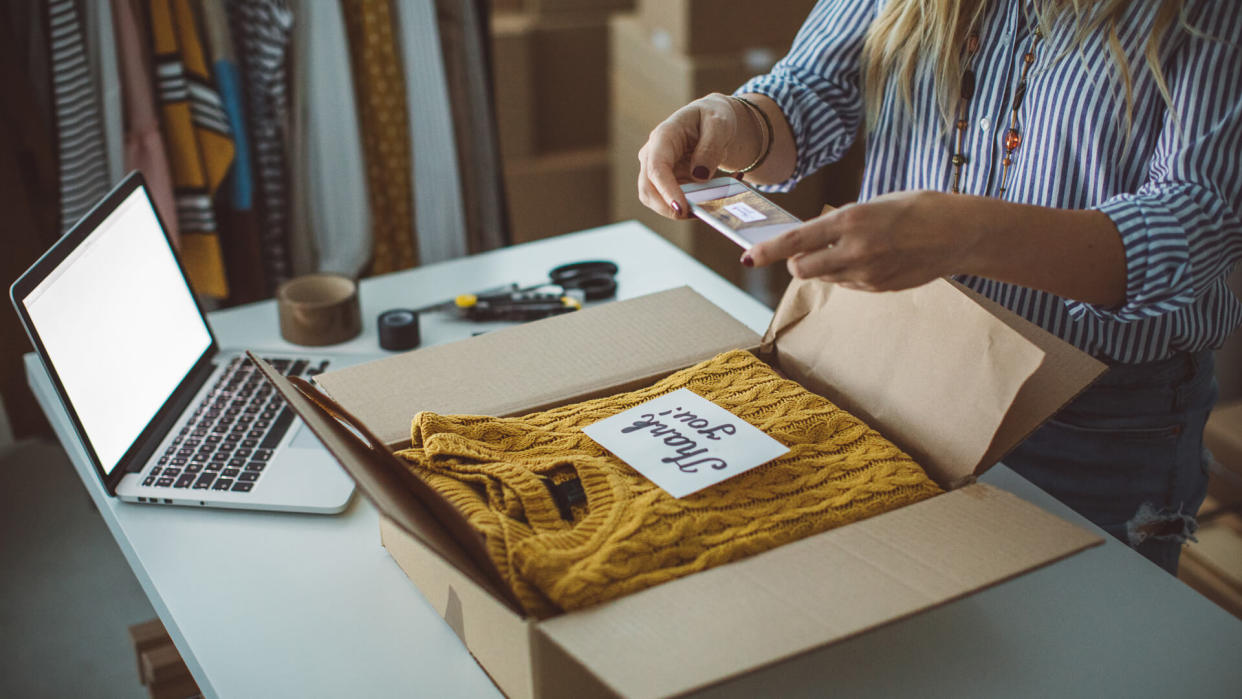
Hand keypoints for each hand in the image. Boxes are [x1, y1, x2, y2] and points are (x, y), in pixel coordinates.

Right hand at [637, 93, 756, 219]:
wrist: (714, 122)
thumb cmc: (714, 117)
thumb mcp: (719, 124)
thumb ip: (710, 147)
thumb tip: (699, 176)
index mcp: (663, 136)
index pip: (656, 167)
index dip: (666, 191)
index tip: (681, 209)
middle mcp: (653, 155)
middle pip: (648, 190)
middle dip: (669, 208)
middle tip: (697, 215)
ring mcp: (656, 171)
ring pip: (656, 201)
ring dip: (679, 210)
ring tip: (708, 206)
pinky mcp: (665, 184)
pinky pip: (671, 203)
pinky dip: (689, 207)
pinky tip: (708, 200)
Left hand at [745, 190, 981, 291]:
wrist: (959, 233)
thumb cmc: (917, 209)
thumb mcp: (873, 205)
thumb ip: (841, 224)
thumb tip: (812, 240)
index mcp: (851, 220)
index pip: (796, 240)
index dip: (767, 250)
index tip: (747, 256)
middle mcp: (855, 250)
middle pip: (800, 269)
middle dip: (795, 262)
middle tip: (805, 251)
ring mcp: (867, 274)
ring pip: (824, 278)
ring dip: (823, 267)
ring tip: (852, 248)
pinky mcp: (879, 288)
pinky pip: (847, 284)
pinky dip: (846, 274)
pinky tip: (871, 259)